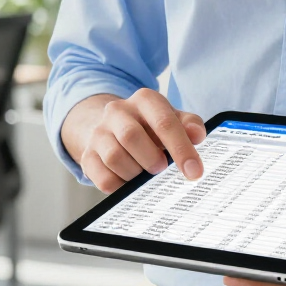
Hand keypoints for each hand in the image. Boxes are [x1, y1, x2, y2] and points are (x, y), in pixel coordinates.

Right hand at [63, 88, 205, 193]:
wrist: (114, 128)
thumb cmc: (151, 126)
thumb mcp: (173, 118)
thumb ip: (189, 124)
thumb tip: (197, 135)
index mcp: (144, 99)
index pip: (164, 122)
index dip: (181, 149)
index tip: (194, 171)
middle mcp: (118, 111)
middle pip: (131, 136)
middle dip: (151, 158)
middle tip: (161, 168)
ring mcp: (99, 133)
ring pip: (114, 157)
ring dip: (135, 172)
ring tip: (144, 173)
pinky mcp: (88, 155)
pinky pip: (102, 177)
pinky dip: (120, 185)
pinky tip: (129, 181)